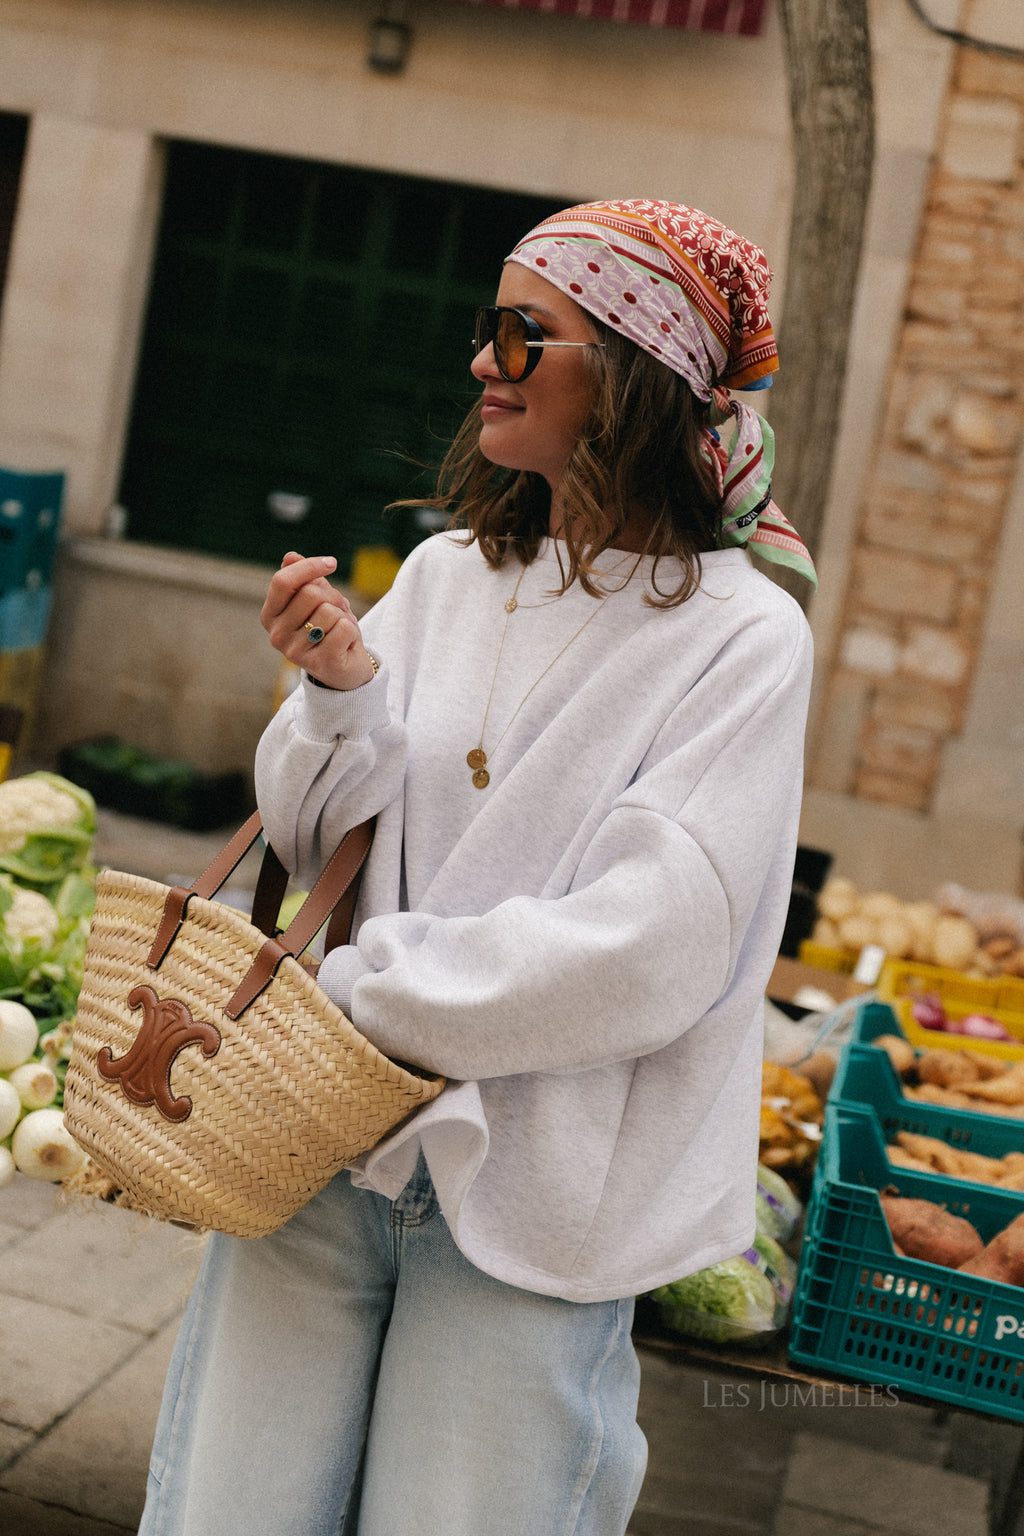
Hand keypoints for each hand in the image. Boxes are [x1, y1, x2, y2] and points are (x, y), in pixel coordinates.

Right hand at [261, 552, 375, 689]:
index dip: (309, 566)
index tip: (332, 563)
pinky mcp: (320, 663)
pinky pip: (344, 628)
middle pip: (310, 593)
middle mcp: (277, 635)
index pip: (282, 581)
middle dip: (333, 596)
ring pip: (329, 611)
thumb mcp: (317, 600)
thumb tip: (290, 556)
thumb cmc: (329, 629)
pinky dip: (352, 630)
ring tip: (340, 629)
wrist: (345, 670)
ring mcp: (295, 652)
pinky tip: (346, 643)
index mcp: (269, 616)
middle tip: (338, 610)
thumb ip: (304, 579)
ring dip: (343, 616)